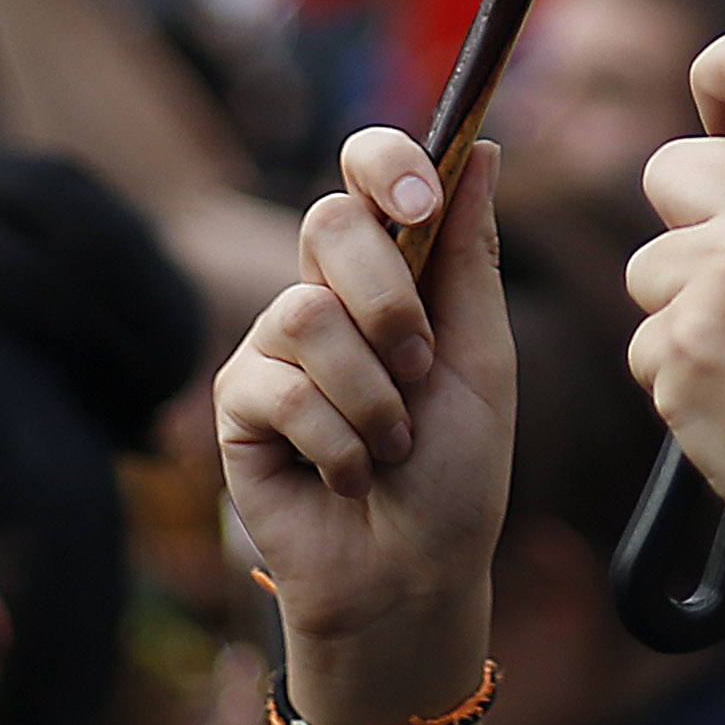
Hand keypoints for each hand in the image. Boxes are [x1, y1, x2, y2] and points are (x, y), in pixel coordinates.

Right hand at [216, 129, 511, 662]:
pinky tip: (347, 477)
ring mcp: (276, 344)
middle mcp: (327, 293)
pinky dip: (336, 442)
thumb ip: (470, 258)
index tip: (422, 201)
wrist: (412, 574)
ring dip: (371, 396)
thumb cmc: (457, 473)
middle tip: (419, 367)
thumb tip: (485, 150)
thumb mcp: (482, 360)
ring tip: (392, 445)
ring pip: (307, 314)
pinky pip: (280, 387)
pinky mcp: (239, 401)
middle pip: (327, 222)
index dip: (386, 163)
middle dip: (388, 298)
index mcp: (394, 268)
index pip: (368, 172)